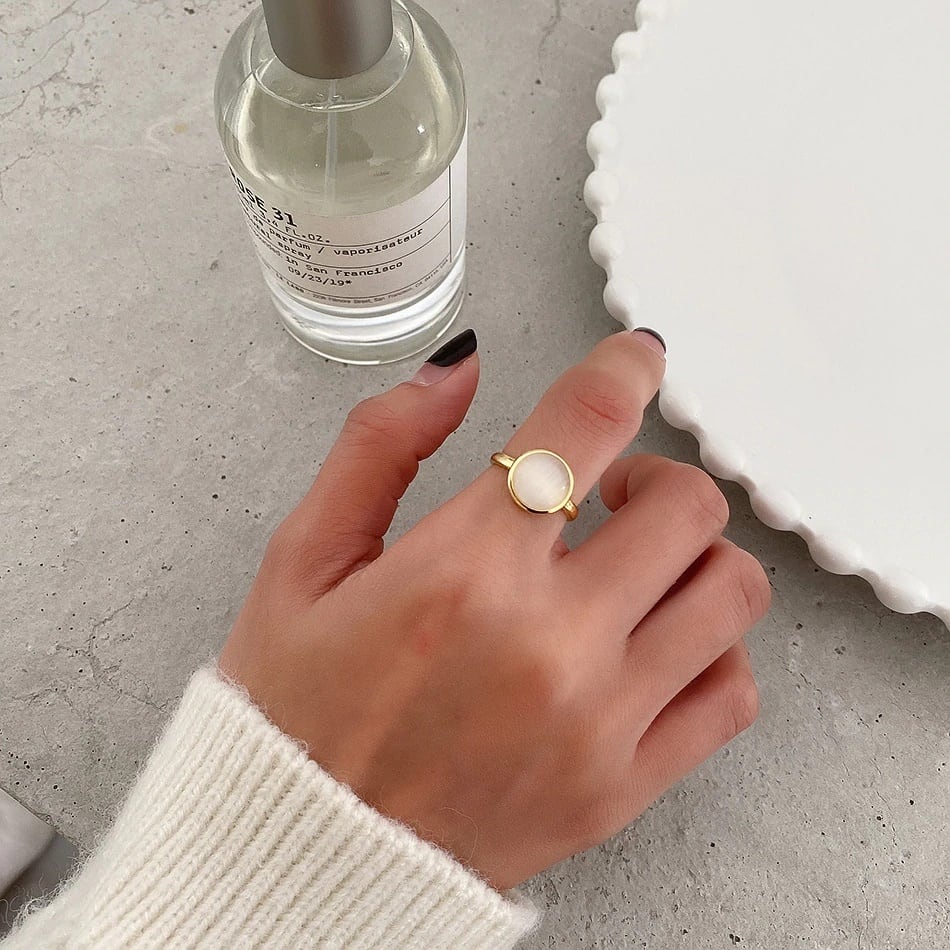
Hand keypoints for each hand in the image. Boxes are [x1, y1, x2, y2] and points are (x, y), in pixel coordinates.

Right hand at [219, 328, 770, 891]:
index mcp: (462, 567)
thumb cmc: (293, 709)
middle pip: (686, 503)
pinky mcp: (621, 786)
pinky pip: (732, 694)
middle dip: (654, 473)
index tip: (637, 358)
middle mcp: (546, 639)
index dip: (625, 368)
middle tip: (609, 489)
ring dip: (695, 553)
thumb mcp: (301, 560)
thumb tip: (457, 370)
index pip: (585, 425)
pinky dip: (714, 647)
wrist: (303, 856)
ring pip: (730, 590)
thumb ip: (380, 446)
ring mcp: (598, 720)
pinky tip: (656, 640)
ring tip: (638, 564)